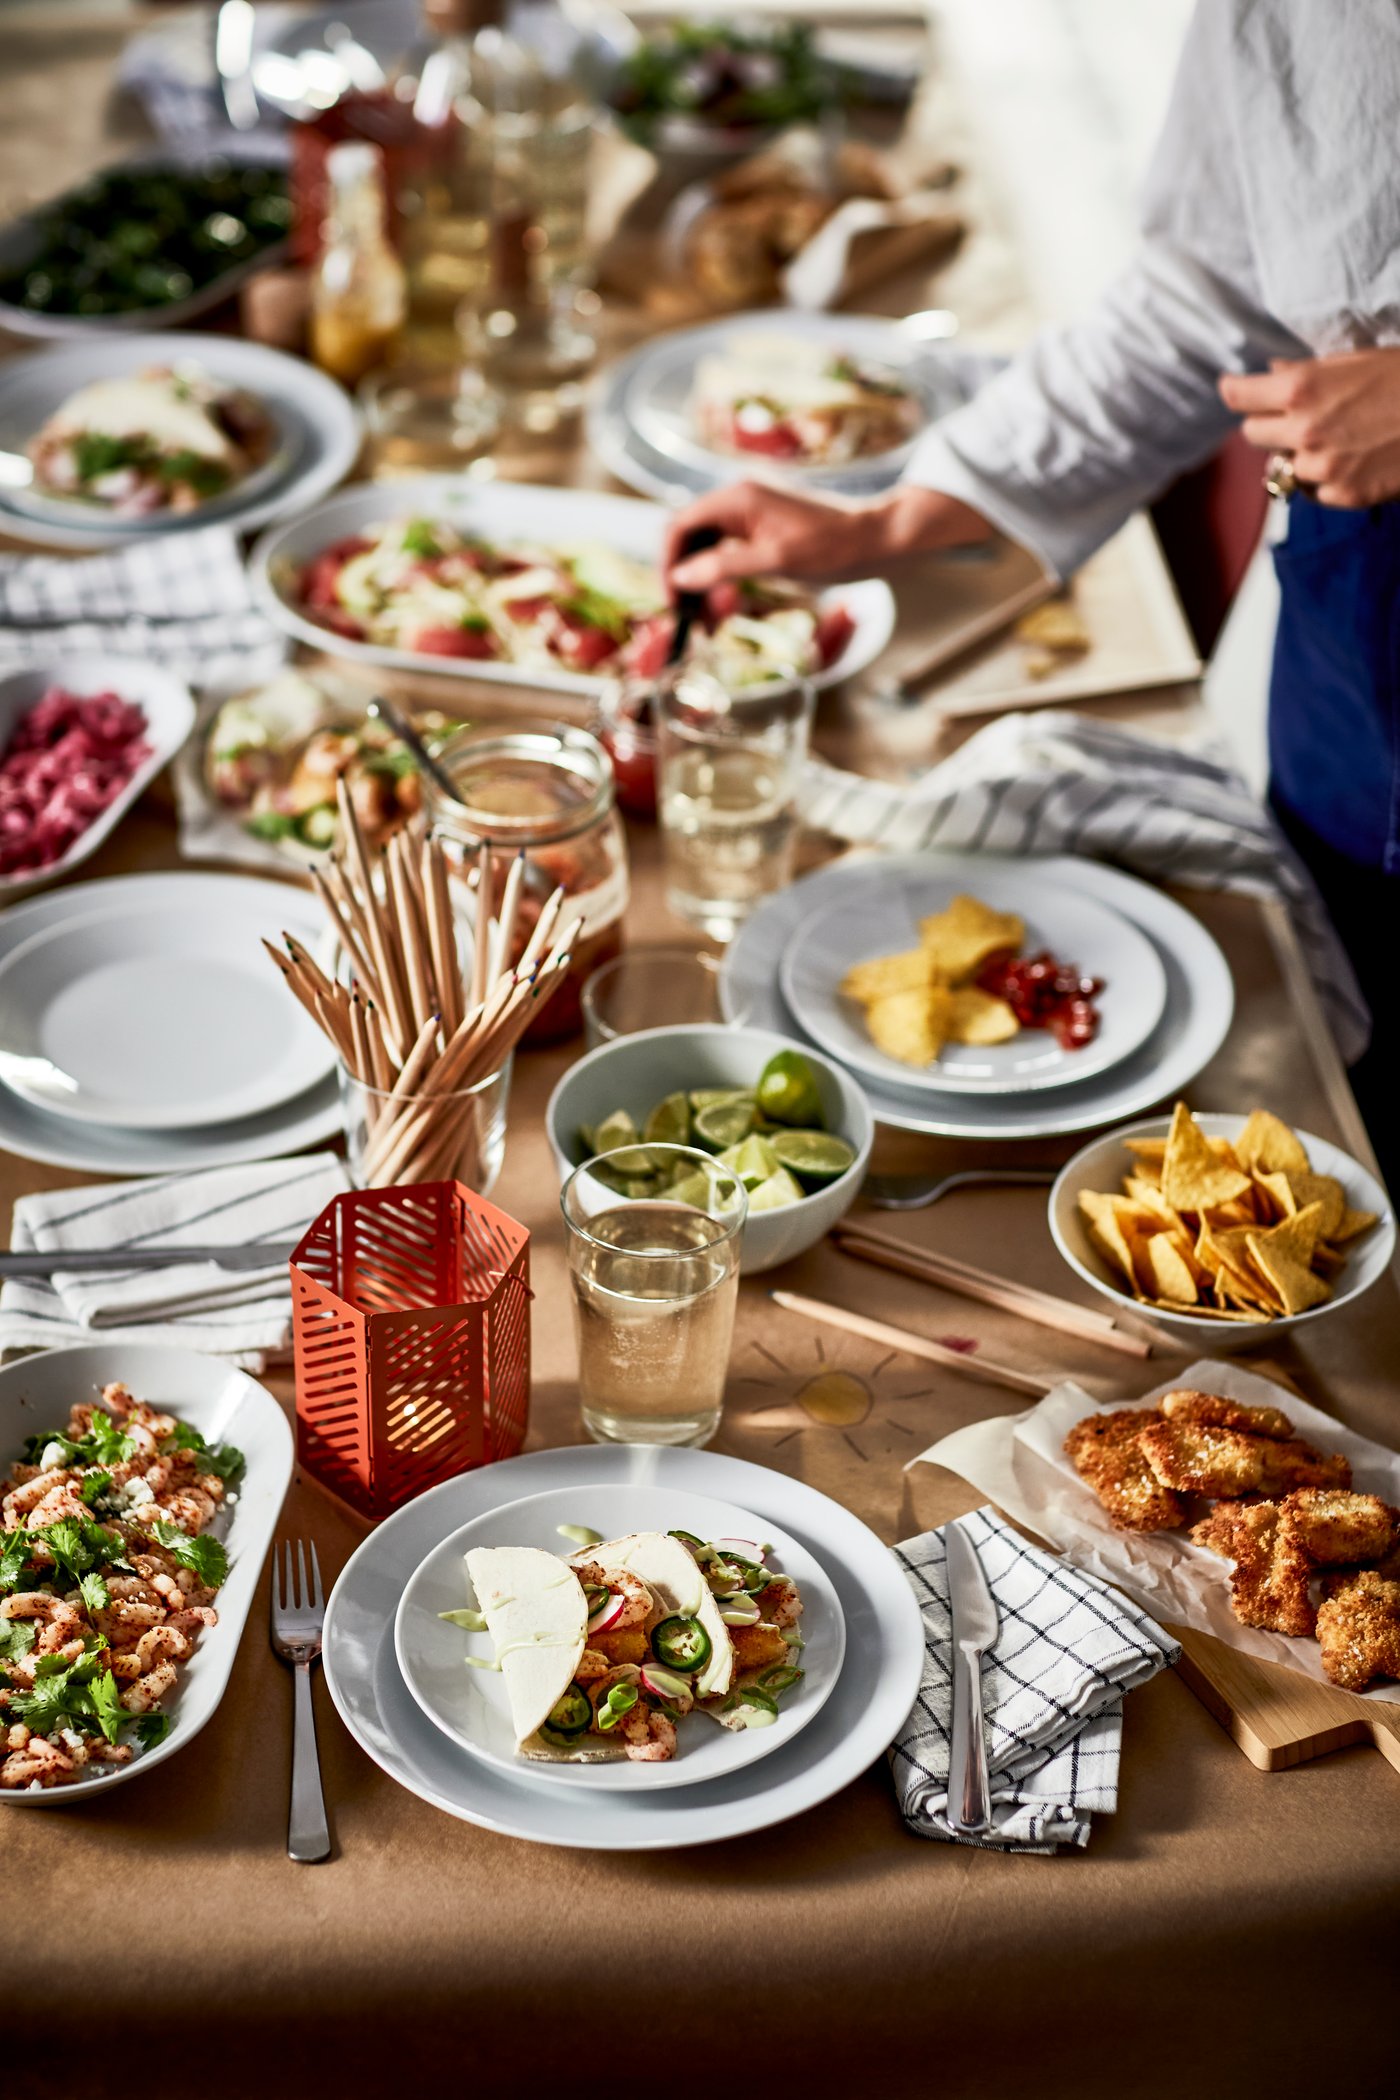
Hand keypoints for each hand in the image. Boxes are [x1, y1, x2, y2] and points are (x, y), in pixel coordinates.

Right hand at [664, 479, 992, 590]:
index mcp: (736, 499)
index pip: (679, 526)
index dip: (668, 563)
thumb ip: (724, 568)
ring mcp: (751, 515)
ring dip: (701, 584)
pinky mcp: (763, 530)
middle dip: (683, 578)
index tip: (672, 600)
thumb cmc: (832, 547)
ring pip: (707, 549)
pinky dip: (720, 580)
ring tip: (707, 623)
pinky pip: (728, 553)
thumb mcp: (775, 561)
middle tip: (688, 620)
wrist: (876, 539)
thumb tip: (681, 578)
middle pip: (689, 538)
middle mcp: (738, 500)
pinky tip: (725, 607)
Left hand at [1219, 349, 1399, 506]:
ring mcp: (1321, 467)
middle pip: (1252, 434)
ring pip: (1283, 467)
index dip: (1235, 392)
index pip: (1238, 397)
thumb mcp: (1356, 360)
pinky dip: (1324, 479)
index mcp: (1302, 388)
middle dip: (1268, 424)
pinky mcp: (1342, 495)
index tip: (1235, 391)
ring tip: (1338, 438)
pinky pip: (1312, 490)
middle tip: (1295, 416)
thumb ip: (1306, 372)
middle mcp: (1303, 429)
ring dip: (1299, 455)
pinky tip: (1355, 458)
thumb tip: (1271, 374)